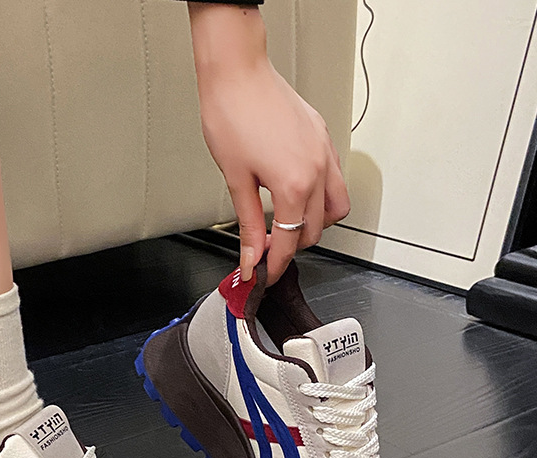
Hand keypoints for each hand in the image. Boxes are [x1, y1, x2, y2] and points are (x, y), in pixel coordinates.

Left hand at [188, 3, 349, 283]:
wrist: (238, 74)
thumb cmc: (231, 117)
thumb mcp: (236, 181)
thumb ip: (249, 224)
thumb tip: (251, 257)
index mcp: (294, 185)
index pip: (290, 241)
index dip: (275, 264)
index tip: (264, 274)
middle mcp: (317, 170)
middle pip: (316, 230)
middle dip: (292, 245)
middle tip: (266, 247)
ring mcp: (324, 152)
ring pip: (336, 207)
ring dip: (314, 222)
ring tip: (285, 222)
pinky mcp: (323, 138)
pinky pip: (334, 179)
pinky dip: (320, 196)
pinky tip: (296, 193)